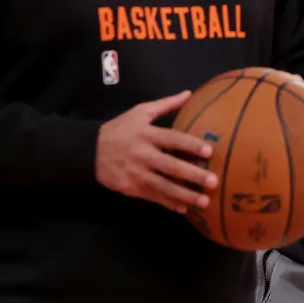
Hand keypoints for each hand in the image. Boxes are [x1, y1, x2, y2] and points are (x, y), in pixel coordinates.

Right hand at [96, 91, 218, 214]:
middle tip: (213, 181)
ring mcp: (137, 173)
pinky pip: (153, 197)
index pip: (172, 139)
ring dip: (185, 195)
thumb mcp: (140, 112)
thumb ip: (165, 105)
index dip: (190, 145)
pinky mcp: (131, 188)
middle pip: (171, 166)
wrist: (90, 151)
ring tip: (204, 202)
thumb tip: (188, 94)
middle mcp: (143, 154)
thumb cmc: (120, 129)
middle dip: (193, 175)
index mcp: (147, 134)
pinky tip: (184, 209)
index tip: (208, 151)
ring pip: (164, 187)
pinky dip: (169, 203)